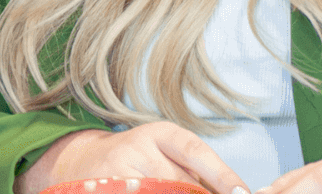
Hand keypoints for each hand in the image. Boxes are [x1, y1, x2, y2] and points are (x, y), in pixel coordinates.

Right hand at [15, 123, 250, 193]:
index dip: (221, 175)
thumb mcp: (164, 154)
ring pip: (163, 192)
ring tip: (162, 187)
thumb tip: (231, 191)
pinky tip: (150, 193)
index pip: (196, 152)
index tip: (241, 192)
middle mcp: (138, 146)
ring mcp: (119, 170)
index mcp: (160, 133)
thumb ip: (193, 172)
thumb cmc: (136, 161)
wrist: (80, 163)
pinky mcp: (107, 188)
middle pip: (182, 183)